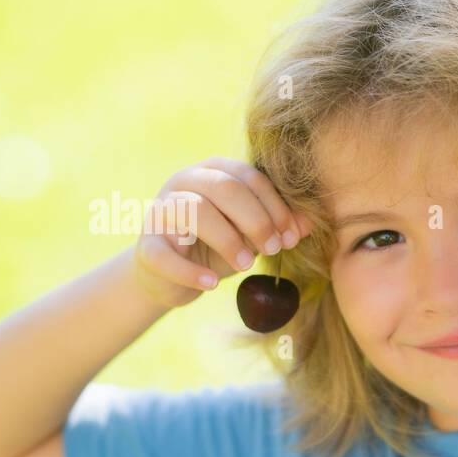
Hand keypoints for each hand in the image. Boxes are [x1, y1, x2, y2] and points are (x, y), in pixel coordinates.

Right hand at [132, 156, 312, 309]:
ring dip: (228, 239)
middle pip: (225, 188)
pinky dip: (191, 271)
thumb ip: (278, 225)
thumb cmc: (217, 245)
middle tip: (273, 249)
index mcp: (214, 171)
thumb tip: (310, 223)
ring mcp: (161, 210)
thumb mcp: (252, 234)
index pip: (250, 178)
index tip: (291, 237)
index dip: (275, 207)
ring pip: (196, 211)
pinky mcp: (147, 245)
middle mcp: (185, 181)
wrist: (171, 274)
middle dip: (256, 219)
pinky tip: (211, 284)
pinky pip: (165, 254)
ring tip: (246, 265)